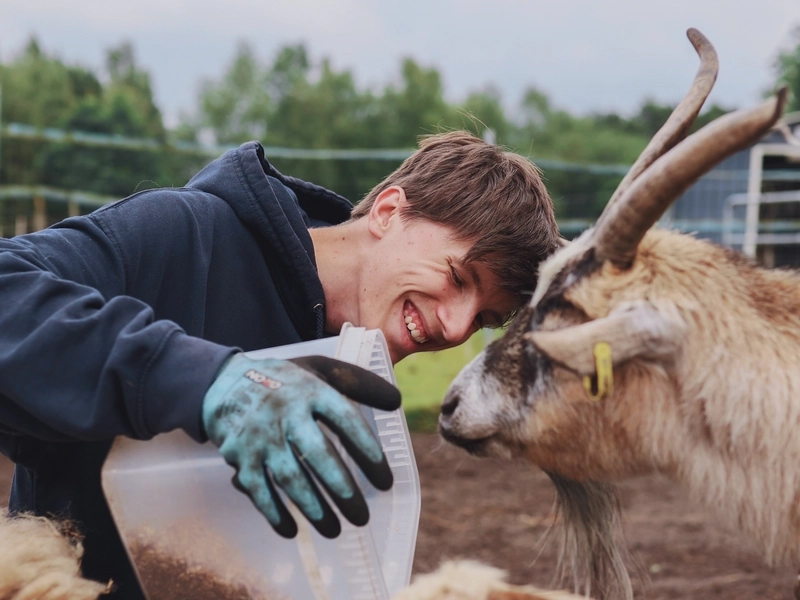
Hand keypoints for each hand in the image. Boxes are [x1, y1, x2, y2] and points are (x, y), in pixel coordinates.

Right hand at [202, 354, 400, 537]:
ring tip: (336, 531)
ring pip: (289, 478)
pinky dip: (274, 513)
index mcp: (310, 390)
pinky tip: (293, 530)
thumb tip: (395, 403)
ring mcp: (260, 437)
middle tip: (363, 516)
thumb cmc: (285, 381)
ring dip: (313, 508)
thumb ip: (358, 384)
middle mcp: (285, 413)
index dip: (366, 449)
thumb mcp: (320, 370)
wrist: (222, 382)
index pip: (344, 419)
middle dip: (342, 489)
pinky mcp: (239, 456)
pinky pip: (258, 490)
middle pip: (317, 454)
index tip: (385, 480)